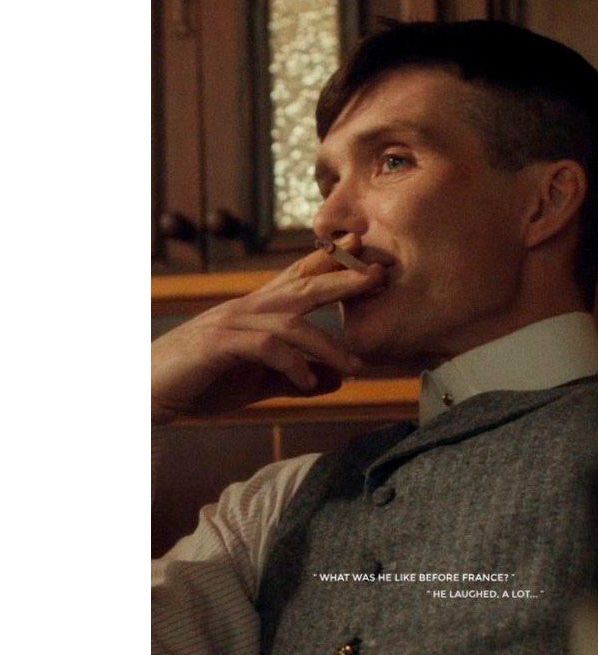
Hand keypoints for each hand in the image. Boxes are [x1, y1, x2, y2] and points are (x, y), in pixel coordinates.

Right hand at [151, 237, 386, 422]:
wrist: (147, 391)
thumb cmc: (203, 381)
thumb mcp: (259, 380)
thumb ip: (296, 378)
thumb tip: (336, 380)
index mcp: (256, 311)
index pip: (298, 278)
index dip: (330, 262)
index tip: (364, 250)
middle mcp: (246, 308)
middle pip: (302, 285)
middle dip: (342, 277)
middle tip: (380, 274)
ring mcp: (231, 323)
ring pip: (290, 321)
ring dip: (327, 345)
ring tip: (354, 368)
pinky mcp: (218, 344)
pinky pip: (264, 347)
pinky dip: (292, 365)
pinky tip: (308, 384)